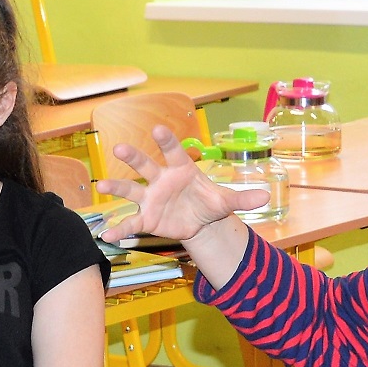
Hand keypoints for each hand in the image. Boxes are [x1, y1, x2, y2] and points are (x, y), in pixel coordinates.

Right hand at [95, 126, 268, 245]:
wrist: (199, 223)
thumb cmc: (209, 204)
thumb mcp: (226, 202)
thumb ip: (242, 197)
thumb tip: (266, 196)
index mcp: (182, 169)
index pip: (174, 152)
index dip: (166, 142)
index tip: (157, 130)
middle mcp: (162, 180)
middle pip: (145, 165)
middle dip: (133, 157)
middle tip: (119, 148)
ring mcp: (151, 198)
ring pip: (131, 190)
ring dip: (116, 187)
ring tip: (101, 186)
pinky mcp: (146, 218)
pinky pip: (131, 223)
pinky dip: (119, 229)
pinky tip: (106, 236)